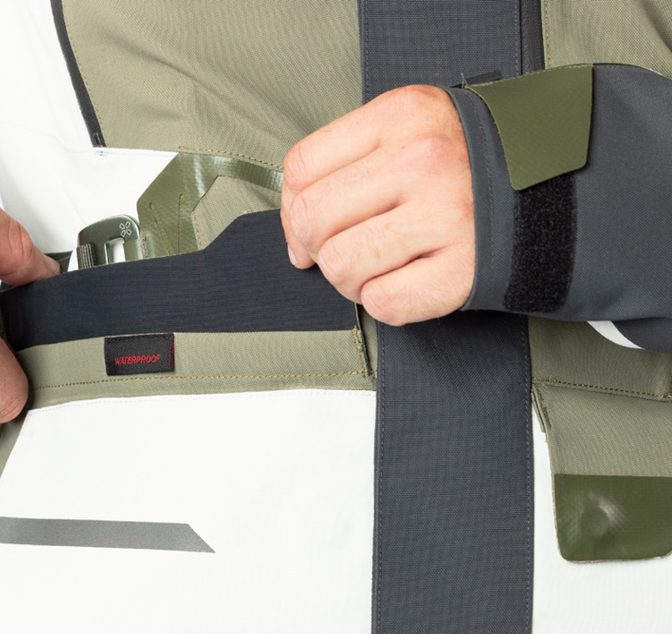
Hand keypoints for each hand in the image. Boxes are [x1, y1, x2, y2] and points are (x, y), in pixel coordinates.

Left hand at [281, 84, 474, 325]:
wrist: (554, 191)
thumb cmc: (465, 167)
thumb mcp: (410, 132)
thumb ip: (347, 165)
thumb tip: (294, 234)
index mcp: (402, 117)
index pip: (301, 169)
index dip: (292, 209)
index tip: (309, 228)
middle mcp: (422, 162)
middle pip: (312, 221)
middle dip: (318, 247)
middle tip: (346, 251)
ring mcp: (444, 217)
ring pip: (340, 266)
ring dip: (349, 279)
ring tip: (382, 266)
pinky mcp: (459, 272)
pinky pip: (381, 303)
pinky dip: (384, 302)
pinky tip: (409, 281)